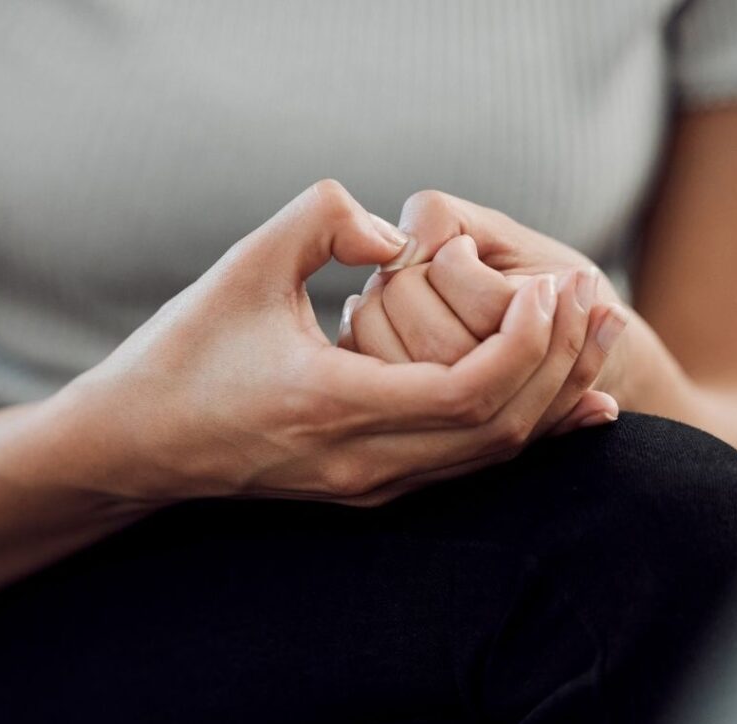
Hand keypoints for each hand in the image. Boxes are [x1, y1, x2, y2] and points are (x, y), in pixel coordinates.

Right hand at [39, 181, 601, 506]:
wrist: (138, 445)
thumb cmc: (182, 353)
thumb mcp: (244, 265)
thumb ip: (325, 219)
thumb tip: (400, 235)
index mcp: (333, 406)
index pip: (470, 390)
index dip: (528, 339)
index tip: (552, 286)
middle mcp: (362, 463)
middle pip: (498, 429)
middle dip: (561, 365)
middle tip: (598, 300)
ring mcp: (368, 487)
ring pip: (489, 457)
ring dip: (549, 398)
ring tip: (594, 340)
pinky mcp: (368, 491)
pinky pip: (465, 468)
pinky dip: (518, 432)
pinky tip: (562, 405)